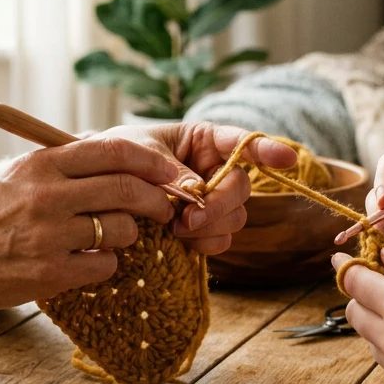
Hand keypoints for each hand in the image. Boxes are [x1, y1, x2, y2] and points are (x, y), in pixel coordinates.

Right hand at [0, 137, 187, 327]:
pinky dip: (105, 266)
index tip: (170, 173)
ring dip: (128, 237)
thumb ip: (61, 167)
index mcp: (41, 163)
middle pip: (128, 189)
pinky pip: (105, 266)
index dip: (152, 162)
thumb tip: (118, 162)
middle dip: (157, 201)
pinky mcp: (49, 272)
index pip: (114, 151)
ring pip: (122, 230)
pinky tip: (88, 264)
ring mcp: (48, 234)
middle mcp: (46, 194)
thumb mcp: (15, 176)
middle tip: (165, 210)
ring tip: (111, 240)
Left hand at [108, 121, 296, 254]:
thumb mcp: (138, 155)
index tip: (288, 159)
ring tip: (175, 228)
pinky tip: (182, 240)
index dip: (267, 149)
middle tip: (188, 218)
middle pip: (241, 189)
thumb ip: (170, 172)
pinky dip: (206, 244)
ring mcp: (212, 201)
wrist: (95, 185)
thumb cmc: (117, 156)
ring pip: (235, 217)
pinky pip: (222, 240)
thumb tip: (198, 196)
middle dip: (218, 205)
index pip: (242, 141)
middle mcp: (215, 169)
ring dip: (210, 226)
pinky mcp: (204, 228)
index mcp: (204, 140)